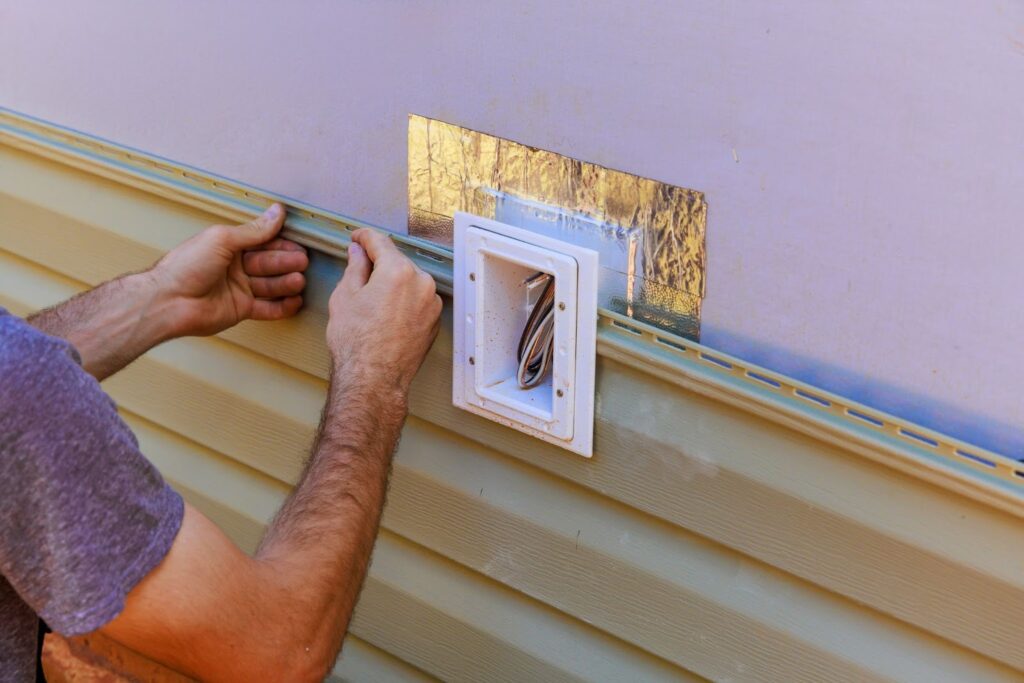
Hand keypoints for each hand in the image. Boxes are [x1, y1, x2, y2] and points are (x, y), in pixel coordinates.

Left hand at [152, 203, 308, 337]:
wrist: (169, 301)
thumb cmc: (187, 266)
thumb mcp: (222, 239)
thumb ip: (254, 230)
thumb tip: (277, 212)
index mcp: (229, 246)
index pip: (263, 243)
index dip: (281, 244)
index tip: (299, 245)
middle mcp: (235, 267)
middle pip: (269, 263)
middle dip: (286, 263)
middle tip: (301, 262)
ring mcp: (239, 289)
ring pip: (271, 286)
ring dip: (287, 283)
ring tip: (298, 281)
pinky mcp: (240, 310)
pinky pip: (267, 308)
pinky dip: (282, 306)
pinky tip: (295, 301)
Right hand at [327, 229, 441, 392]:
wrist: (373, 379)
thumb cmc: (357, 344)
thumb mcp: (345, 297)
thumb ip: (355, 268)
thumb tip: (358, 254)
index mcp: (398, 272)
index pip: (380, 242)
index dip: (364, 237)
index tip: (357, 238)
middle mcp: (421, 284)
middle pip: (397, 261)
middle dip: (378, 262)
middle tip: (358, 269)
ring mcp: (431, 304)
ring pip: (409, 281)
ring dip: (392, 282)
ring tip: (370, 300)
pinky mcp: (434, 321)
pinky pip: (417, 300)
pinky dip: (403, 299)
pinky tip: (385, 314)